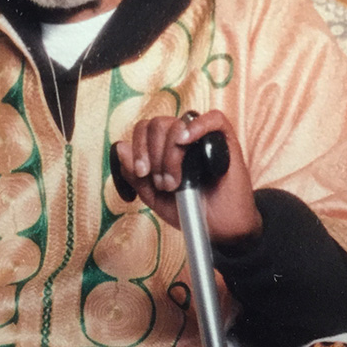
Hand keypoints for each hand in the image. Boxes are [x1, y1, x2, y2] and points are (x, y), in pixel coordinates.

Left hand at [114, 109, 261, 244]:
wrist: (219, 228)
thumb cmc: (190, 210)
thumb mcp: (153, 196)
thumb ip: (135, 174)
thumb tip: (120, 147)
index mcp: (165, 146)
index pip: (144, 129)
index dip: (138, 148)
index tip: (143, 173)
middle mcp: (183, 138)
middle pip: (158, 124)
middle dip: (154, 156)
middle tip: (163, 183)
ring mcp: (204, 138)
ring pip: (178, 124)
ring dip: (171, 154)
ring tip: (176, 181)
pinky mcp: (225, 141)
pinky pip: (213, 118)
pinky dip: (198, 126)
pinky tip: (187, 141)